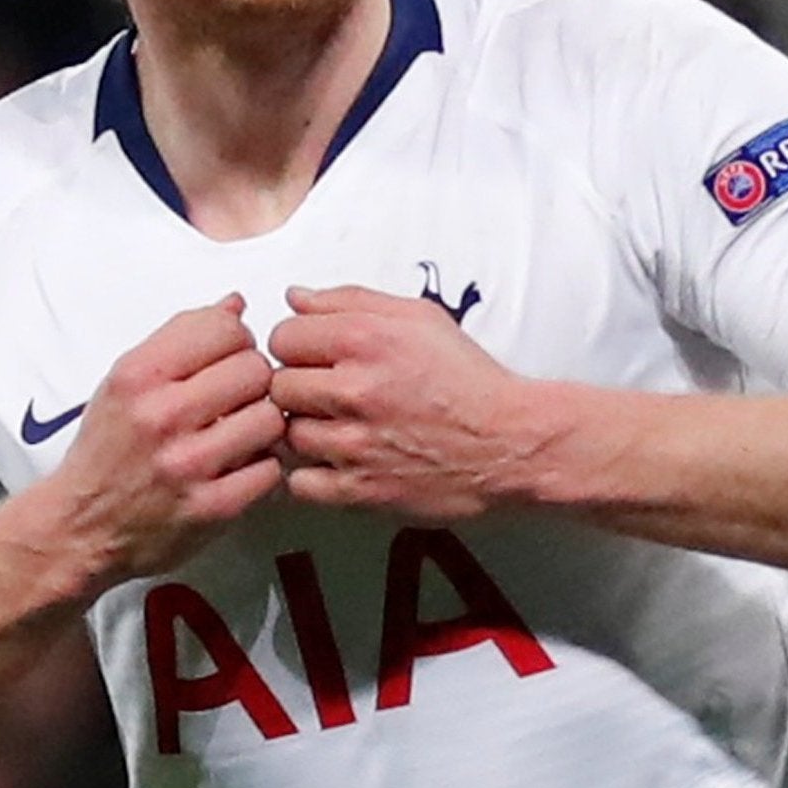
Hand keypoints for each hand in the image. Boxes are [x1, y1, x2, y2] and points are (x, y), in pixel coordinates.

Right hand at [48, 296, 284, 583]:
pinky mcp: (211, 509)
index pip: (224, 327)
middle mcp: (161, 417)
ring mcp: (187, 465)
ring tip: (242, 431)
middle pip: (255, 369)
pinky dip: (262, 467)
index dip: (237, 339)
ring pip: (270, 418)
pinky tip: (241, 465)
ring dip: (264, 424)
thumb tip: (236, 304)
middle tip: (239, 397)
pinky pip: (270, 470)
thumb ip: (181, 336)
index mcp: (139, 376)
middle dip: (254, 380)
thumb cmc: (106, 451)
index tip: (229, 356)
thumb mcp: (126, 380)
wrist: (79, 526)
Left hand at [267, 285, 530, 519]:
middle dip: (297, 387)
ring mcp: (354, 444)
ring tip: (338, 426)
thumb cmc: (468, 378)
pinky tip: (336, 461)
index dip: (295, 345)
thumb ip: (350, 300)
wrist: (509, 442)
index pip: (282, 337)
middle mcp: (354, 390)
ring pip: (286, 434)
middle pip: (278, 386)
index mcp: (365, 339)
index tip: (313, 356)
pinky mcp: (360, 490)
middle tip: (325, 392)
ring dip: (305, 430)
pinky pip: (300, 482)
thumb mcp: (419, 317)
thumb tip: (295, 297)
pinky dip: (311, 474)